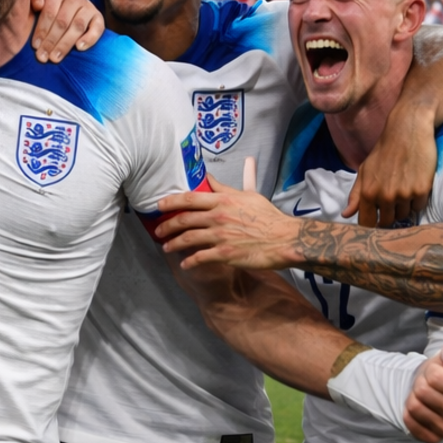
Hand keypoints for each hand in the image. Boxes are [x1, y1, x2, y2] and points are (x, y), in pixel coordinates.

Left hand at [29, 0, 104, 62]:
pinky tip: (79, 48)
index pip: (49, 12)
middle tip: (42, 57)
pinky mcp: (98, 16)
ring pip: (77, 27)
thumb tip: (38, 5)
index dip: (42, 30)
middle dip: (51, 41)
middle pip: (62, 22)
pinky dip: (90, 38)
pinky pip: (98, 28)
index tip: (35, 46)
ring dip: (65, 44)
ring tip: (55, 57)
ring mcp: (88, 5)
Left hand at [155, 174, 301, 273]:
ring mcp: (221, 236)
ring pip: (188, 239)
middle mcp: (218, 217)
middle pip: (184, 220)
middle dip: (167, 226)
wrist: (284, 239)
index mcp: (223, 201)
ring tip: (166, 247)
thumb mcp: (248, 195)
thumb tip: (210, 178)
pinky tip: (185, 264)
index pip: (190, 198)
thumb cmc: (268, 217)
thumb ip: (225, 188)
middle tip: (159, 231)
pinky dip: (189, 262)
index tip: (159, 205)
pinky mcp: (225, 254)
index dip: (171, 202)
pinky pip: (200, 258)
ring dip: (174, 244)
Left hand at [347, 110, 436, 227]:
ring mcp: (404, 194)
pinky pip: (418, 207)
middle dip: (388, 215)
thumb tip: (346, 214)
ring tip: (403, 187)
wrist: (407, 131)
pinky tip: (414, 184)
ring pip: (404, 215)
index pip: (367, 223)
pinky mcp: (421, 190)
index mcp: (368, 192)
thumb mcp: (365, 170)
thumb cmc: (384, 151)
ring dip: (403, 207)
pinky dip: (417, 200)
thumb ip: (356, 195)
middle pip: (387, 222)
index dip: (371, 224)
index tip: (375, 221)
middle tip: (392, 199)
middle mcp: (385, 196)